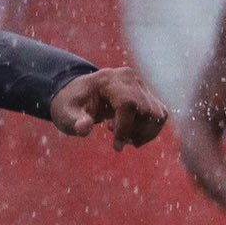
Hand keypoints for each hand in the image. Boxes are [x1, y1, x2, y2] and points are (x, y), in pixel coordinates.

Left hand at [50, 66, 169, 149]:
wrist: (79, 93)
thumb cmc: (71, 104)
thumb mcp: (65, 114)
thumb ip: (74, 121)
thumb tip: (84, 128)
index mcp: (109, 80)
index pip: (128, 104)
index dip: (125, 128)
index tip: (116, 146)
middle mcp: (129, 78)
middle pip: (146, 111)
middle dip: (133, 133)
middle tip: (117, 141)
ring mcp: (141, 84)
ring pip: (157, 115)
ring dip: (144, 133)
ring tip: (124, 136)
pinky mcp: (147, 94)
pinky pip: (160, 115)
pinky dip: (150, 130)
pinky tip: (132, 133)